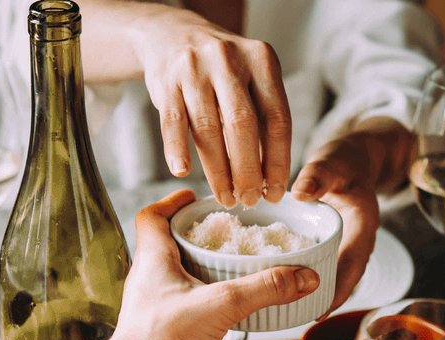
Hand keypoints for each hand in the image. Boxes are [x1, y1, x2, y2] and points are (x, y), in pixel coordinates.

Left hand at [110, 189, 318, 339]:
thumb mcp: (221, 304)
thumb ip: (264, 288)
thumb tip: (303, 276)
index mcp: (153, 259)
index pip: (153, 216)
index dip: (173, 203)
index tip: (197, 198)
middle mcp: (149, 279)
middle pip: (168, 244)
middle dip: (197, 236)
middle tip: (226, 234)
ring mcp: (153, 307)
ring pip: (177, 277)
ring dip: (202, 270)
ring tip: (233, 270)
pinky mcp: (160, 331)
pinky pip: (183, 306)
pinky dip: (203, 302)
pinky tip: (225, 312)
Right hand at [127, 9, 291, 207]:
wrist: (171, 33)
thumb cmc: (220, 69)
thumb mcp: (250, 77)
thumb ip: (263, 117)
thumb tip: (271, 176)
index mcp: (261, 60)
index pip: (278, 119)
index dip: (278, 162)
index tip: (276, 192)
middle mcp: (229, 61)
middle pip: (243, 127)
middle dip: (248, 172)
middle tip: (250, 200)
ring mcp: (194, 69)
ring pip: (209, 130)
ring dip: (217, 172)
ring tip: (225, 197)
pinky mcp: (165, 81)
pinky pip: (172, 123)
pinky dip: (177, 150)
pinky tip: (182, 173)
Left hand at [292, 118, 413, 314]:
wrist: (353, 160)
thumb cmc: (343, 161)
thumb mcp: (332, 163)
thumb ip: (319, 175)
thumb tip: (301, 192)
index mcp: (362, 225)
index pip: (352, 264)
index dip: (338, 288)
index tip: (322, 309)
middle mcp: (357, 240)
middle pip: (346, 278)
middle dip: (327, 300)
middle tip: (302, 319)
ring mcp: (348, 245)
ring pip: (336, 276)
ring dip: (319, 294)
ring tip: (293, 314)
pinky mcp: (336, 246)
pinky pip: (326, 267)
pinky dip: (311, 278)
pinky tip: (288, 289)